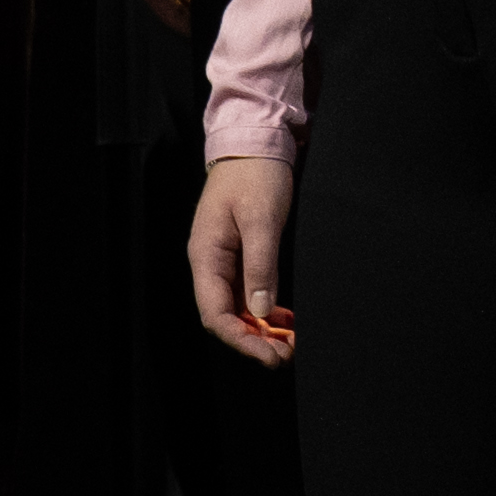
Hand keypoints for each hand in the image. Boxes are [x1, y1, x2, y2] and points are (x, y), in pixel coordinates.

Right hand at [191, 149, 301, 359]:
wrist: (255, 139)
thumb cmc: (256, 174)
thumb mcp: (261, 219)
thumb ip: (260, 266)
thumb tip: (260, 312)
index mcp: (206, 256)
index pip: (216, 314)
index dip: (241, 340)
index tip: (270, 356)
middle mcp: (210, 263)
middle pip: (226, 316)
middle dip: (254, 340)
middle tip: (286, 356)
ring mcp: (224, 260)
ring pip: (238, 308)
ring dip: (261, 329)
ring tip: (290, 344)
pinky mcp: (239, 254)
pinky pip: (248, 292)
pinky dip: (265, 309)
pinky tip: (285, 319)